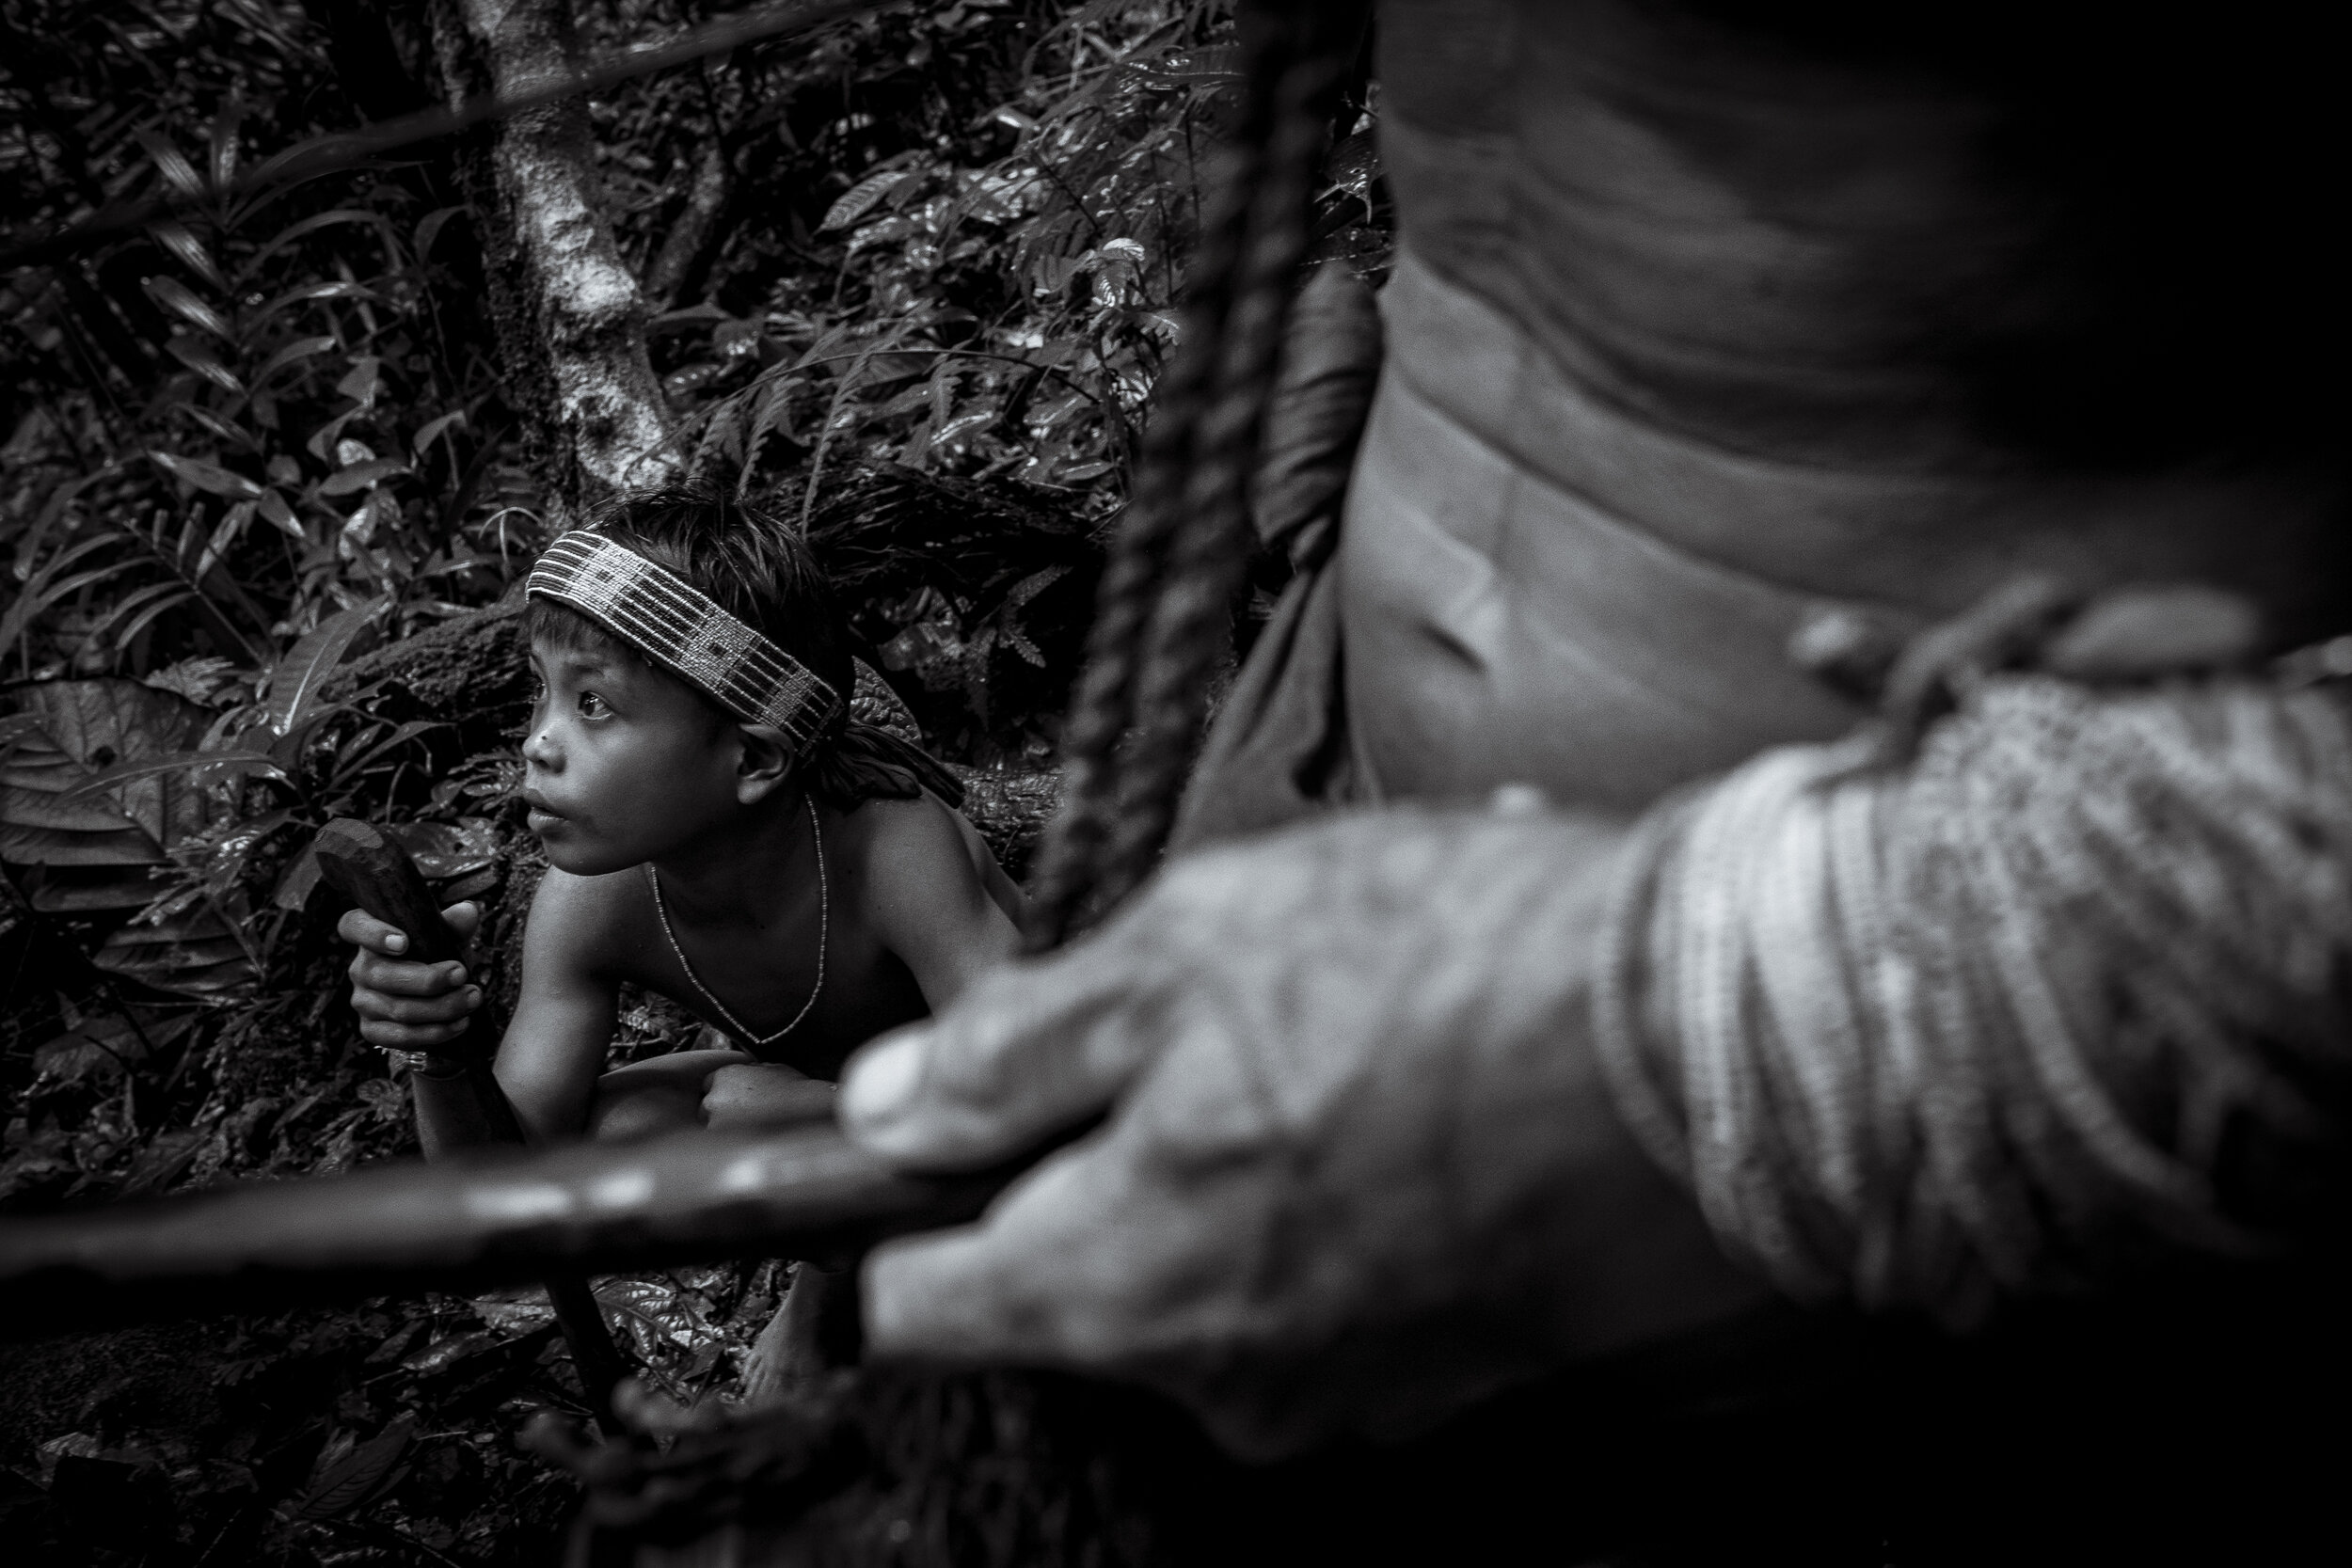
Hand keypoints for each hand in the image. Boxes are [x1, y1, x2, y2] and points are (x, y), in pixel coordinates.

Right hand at [341, 901, 483, 1050]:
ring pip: (397, 1009)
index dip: (373, 934)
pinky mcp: (371, 1029)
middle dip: (428, 979)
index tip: (405, 942)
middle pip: (382, 975)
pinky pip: (400, 1036)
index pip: (354, 926)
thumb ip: (456, 924)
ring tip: (473, 998)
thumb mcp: (447, 936)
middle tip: (462, 974)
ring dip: (441, 1007)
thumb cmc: (437, 956)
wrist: (438, 996)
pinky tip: (459, 1024)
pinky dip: (434, 1032)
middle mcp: (360, 968)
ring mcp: (362, 1001)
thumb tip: (468, 912)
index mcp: (370, 935)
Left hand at [839, 810, 1767, 1457]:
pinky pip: (1327, 1278)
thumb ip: (1013, 1050)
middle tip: (1182, 1016)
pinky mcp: (1443, 1369)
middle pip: (1071, 1277)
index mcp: (1115, 1285)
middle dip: (1096, 1148)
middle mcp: (1216, 1381)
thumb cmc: (1451, 977)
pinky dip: (1334, 1188)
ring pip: (1208, 1269)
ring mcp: (1341, 1391)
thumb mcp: (1183, 952)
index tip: (914, 1130)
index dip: (889, 1202)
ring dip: (1231, 1154)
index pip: (912, 1301)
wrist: (1719, 1040)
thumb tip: (890, 1106)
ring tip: (1329, 1025)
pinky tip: (1407, 1075)